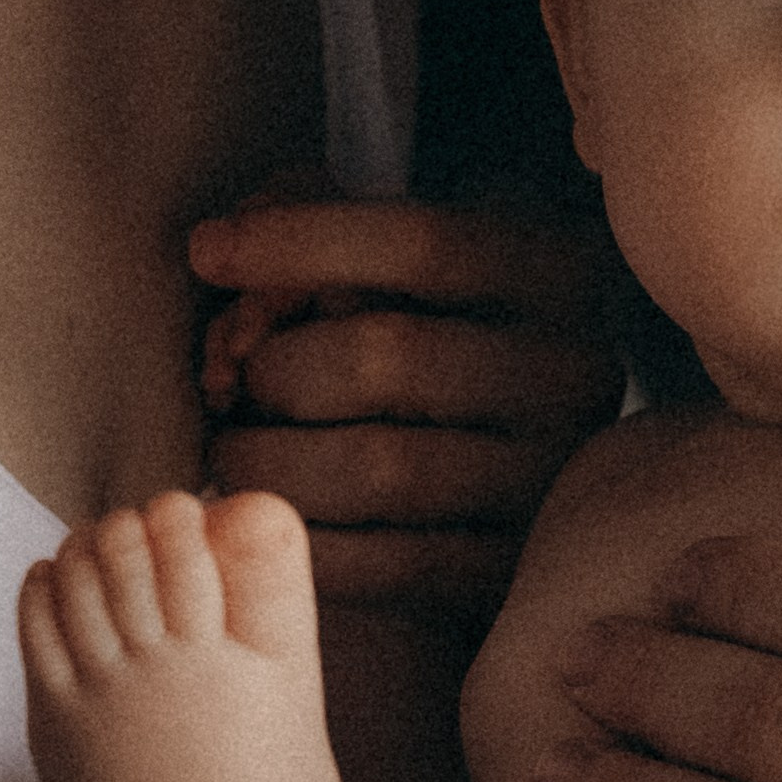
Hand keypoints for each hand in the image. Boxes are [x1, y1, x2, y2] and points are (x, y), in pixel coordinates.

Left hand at [196, 201, 621, 616]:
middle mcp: (574, 371)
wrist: (493, 451)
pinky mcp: (511, 567)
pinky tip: (274, 515)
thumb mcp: (384, 244)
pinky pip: (388, 563)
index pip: (426, 242)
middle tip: (230, 382)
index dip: (302, 241)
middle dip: (276, 367)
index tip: (206, 252)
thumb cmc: (410, 320)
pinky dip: (304, 540)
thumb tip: (222, 249)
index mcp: (556, 269)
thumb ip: (309, 214)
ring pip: (380, 468)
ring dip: (271, 459)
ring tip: (235, 448)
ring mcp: (549, 478)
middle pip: (389, 357)